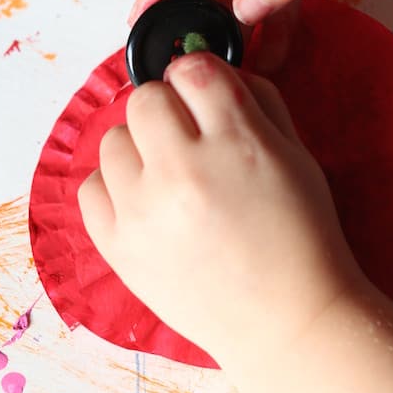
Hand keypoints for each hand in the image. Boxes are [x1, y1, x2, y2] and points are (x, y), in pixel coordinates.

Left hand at [78, 53, 362, 366]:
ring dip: (141, 147)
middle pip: (145, 98)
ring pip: (113, 139)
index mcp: (235, 144)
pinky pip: (91, 187)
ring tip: (169, 175)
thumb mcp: (297, 153)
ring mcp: (143, 213)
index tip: (204, 91)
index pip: (193, 70)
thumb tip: (212, 72)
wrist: (287, 322)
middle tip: (190, 136)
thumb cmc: (302, 235)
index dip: (200, 75)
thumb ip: (257, 99)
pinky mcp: (118, 249)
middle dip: (169, 107)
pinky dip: (116, 187)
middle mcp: (182, 172)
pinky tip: (146, 202)